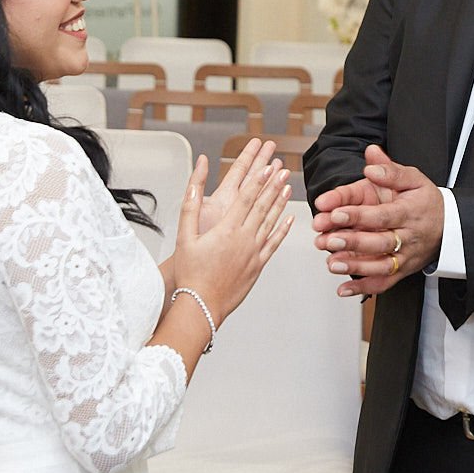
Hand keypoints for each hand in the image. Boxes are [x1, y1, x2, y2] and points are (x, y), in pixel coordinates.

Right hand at [170, 146, 292, 325]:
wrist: (202, 305)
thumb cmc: (191, 274)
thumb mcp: (184, 237)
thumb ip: (190, 207)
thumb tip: (193, 186)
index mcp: (226, 229)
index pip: (246, 198)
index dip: (258, 180)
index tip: (267, 167)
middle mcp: (244, 239)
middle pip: (262, 206)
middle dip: (273, 185)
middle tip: (282, 170)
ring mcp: (254, 252)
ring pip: (271, 221)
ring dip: (280, 202)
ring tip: (287, 187)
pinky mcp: (258, 265)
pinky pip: (274, 243)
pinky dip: (282, 229)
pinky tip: (289, 219)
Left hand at [314, 145, 442, 297]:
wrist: (449, 225)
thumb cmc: (425, 201)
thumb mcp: (413, 178)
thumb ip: (390, 169)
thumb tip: (371, 159)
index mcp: (409, 212)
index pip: (382, 215)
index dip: (358, 215)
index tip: (335, 213)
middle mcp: (407, 237)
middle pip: (380, 243)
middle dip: (353, 242)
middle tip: (329, 240)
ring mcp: (404, 257)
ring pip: (380, 266)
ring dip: (355, 267)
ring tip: (331, 263)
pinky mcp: (401, 271)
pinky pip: (383, 282)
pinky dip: (363, 288)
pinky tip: (343, 288)